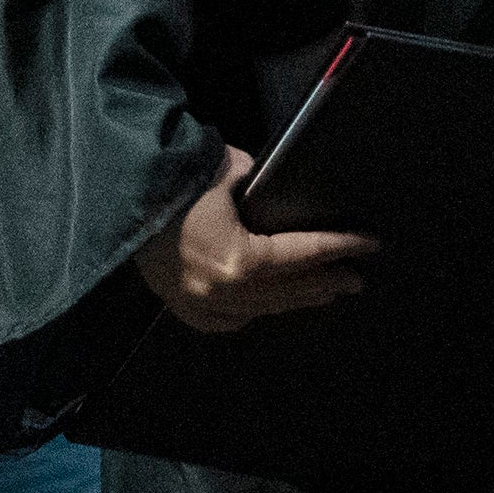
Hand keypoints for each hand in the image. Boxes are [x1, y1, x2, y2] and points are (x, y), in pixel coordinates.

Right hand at [133, 145, 377, 333]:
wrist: (123, 195)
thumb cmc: (182, 177)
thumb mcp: (233, 172)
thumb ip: (265, 189)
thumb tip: (286, 194)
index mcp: (236, 260)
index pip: (302, 255)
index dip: (340, 248)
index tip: (370, 245)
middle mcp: (220, 292)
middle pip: (287, 291)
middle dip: (326, 282)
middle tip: (357, 277)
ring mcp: (197, 305)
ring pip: (261, 309)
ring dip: (296, 299)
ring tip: (327, 290)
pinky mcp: (181, 306)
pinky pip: (228, 320)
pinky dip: (254, 311)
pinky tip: (274, 304)